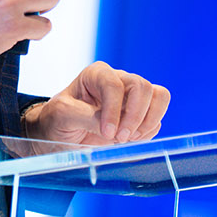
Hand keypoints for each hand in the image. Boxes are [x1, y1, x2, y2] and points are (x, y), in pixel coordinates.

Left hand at [23, 61, 170, 145]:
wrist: (60, 137)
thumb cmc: (57, 121)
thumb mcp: (62, 116)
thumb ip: (85, 117)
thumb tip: (113, 127)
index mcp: (96, 74)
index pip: (114, 84)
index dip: (114, 110)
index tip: (107, 133)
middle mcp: (118, 80)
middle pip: (142, 87)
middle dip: (135, 116)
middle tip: (120, 138)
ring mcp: (132, 97)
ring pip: (158, 97)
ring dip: (148, 121)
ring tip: (129, 139)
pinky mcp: (141, 114)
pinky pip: (157, 118)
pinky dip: (149, 132)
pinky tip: (130, 141)